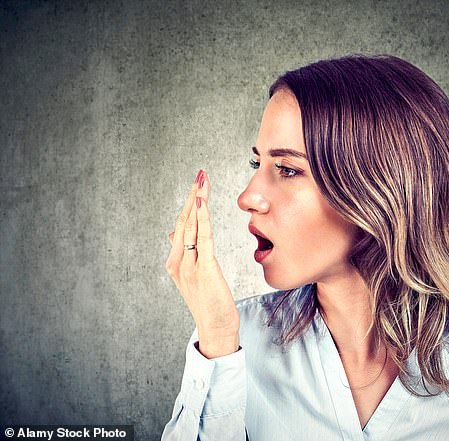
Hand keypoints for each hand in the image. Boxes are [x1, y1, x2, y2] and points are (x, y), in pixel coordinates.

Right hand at [165, 169, 239, 358]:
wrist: (216, 329)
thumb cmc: (210, 303)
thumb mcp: (195, 276)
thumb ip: (185, 253)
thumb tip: (174, 232)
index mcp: (175, 262)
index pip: (182, 225)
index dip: (190, 203)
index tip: (198, 183)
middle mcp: (178, 262)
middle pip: (184, 221)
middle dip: (193, 195)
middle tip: (200, 173)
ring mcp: (188, 266)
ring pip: (191, 226)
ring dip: (197, 200)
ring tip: (202, 180)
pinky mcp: (203, 270)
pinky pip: (202, 239)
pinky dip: (201, 218)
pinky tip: (202, 202)